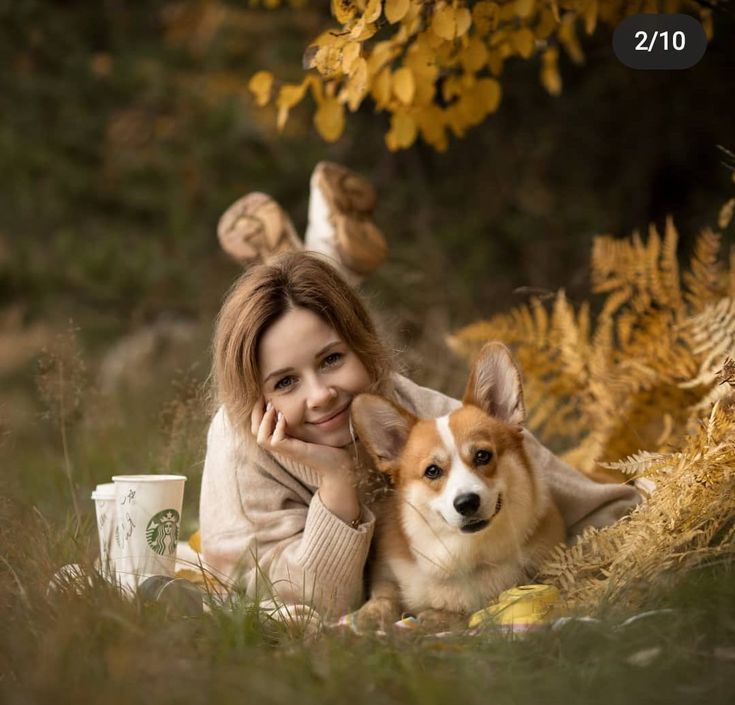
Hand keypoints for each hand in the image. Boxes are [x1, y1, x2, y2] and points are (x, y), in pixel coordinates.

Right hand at [251, 398, 359, 523]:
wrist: (339, 463)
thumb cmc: (328, 445)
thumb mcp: (310, 428)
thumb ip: (301, 418)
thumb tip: (298, 400)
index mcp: (282, 439)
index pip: (258, 426)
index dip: (257, 412)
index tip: (263, 396)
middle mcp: (281, 446)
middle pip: (255, 432)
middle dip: (256, 413)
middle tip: (264, 398)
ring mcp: (286, 450)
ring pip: (261, 438)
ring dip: (264, 420)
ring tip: (273, 408)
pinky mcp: (294, 452)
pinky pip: (276, 441)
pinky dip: (277, 428)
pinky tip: (285, 418)